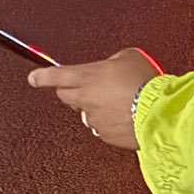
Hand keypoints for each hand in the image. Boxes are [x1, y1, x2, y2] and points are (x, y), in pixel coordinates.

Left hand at [28, 49, 161, 150]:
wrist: (159, 112)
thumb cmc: (145, 83)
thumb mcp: (129, 57)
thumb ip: (113, 60)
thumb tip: (113, 65)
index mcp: (86, 77)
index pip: (55, 75)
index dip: (42, 76)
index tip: (33, 78)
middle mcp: (85, 99)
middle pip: (65, 96)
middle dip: (71, 91)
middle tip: (86, 87)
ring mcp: (94, 119)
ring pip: (85, 113)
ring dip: (94, 107)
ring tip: (117, 102)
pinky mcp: (106, 136)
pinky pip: (101, 128)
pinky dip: (109, 122)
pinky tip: (125, 116)